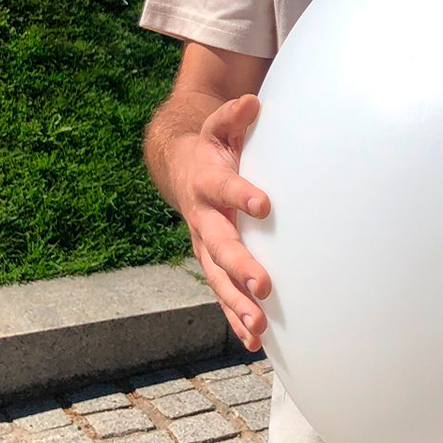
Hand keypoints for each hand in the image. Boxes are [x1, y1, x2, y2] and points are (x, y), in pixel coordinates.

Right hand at [179, 94, 273, 350]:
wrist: (178, 167)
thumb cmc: (211, 148)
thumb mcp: (218, 128)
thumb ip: (233, 117)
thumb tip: (251, 101)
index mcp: (207, 182)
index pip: (224, 188)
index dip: (241, 194)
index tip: (264, 204)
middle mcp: (202, 219)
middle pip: (219, 245)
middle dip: (240, 266)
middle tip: (264, 285)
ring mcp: (205, 245)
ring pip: (218, 279)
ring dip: (237, 304)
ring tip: (259, 327)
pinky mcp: (212, 263)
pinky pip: (222, 294)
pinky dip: (235, 318)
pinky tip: (255, 342)